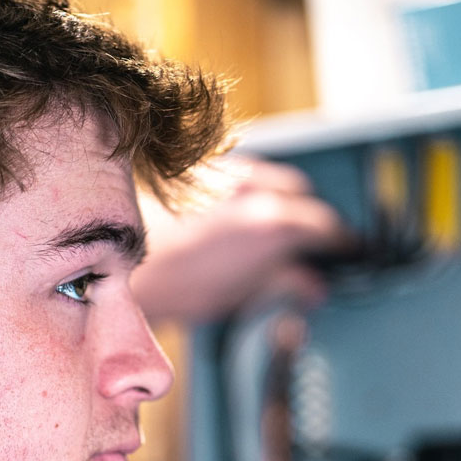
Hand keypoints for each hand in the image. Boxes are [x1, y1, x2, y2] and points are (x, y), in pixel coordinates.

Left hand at [132, 156, 349, 323]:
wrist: (112, 259)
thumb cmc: (169, 282)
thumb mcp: (237, 295)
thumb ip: (283, 284)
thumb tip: (312, 286)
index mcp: (273, 223)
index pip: (327, 226)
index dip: (342, 241)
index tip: (348, 249)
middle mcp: (252, 187)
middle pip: (302, 193)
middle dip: (311, 214)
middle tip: (313, 241)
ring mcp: (224, 171)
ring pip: (270, 176)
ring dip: (281, 197)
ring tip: (275, 226)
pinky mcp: (197, 164)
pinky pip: (239, 170)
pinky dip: (250, 187)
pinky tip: (236, 209)